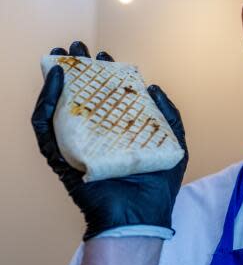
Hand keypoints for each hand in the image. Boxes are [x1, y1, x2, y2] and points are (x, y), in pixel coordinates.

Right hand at [31, 40, 188, 240]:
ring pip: (61, 106)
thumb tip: (152, 87)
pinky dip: (47, 102)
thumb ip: (167, 115)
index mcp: (121, 132)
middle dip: (79, 70)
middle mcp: (98, 136)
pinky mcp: (61, 156)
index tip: (107, 56)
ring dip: (57, 79)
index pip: (108, 99)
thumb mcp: (174, 143)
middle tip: (77, 48)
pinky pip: (47, 127)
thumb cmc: (159, 186)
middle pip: (83, 97)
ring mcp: (78, 145)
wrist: (140, 216)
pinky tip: (55, 81)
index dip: (106, 76)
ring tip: (59, 55)